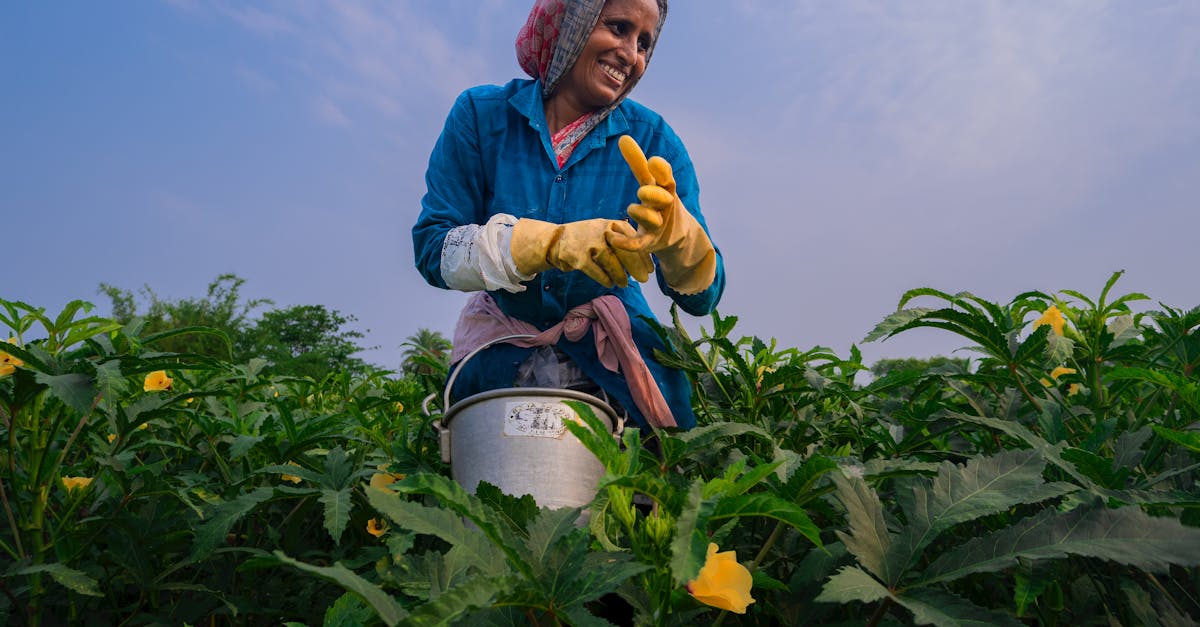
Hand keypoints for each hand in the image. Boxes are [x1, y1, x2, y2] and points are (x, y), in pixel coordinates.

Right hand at [511, 218, 652, 287]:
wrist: (556, 239)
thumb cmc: (587, 238)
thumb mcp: (605, 232)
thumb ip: (622, 241)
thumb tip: (643, 261)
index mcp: (612, 225)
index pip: (633, 240)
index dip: (643, 256)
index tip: (650, 269)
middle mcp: (602, 231)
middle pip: (625, 251)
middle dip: (636, 267)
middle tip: (644, 279)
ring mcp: (589, 243)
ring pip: (611, 262)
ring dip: (620, 275)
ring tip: (625, 283)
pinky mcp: (578, 257)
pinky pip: (596, 271)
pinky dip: (605, 279)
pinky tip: (610, 283)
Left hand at [608, 135, 716, 294]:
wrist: (677, 236)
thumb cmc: (659, 203)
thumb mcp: (651, 183)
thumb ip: (638, 163)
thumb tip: (623, 137)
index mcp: (666, 190)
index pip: (667, 178)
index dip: (661, 170)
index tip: (653, 161)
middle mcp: (664, 207)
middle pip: (662, 199)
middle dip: (653, 194)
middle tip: (641, 190)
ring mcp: (658, 226)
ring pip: (651, 220)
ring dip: (641, 213)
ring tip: (631, 208)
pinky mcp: (648, 243)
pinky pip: (637, 244)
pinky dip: (625, 242)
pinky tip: (612, 236)